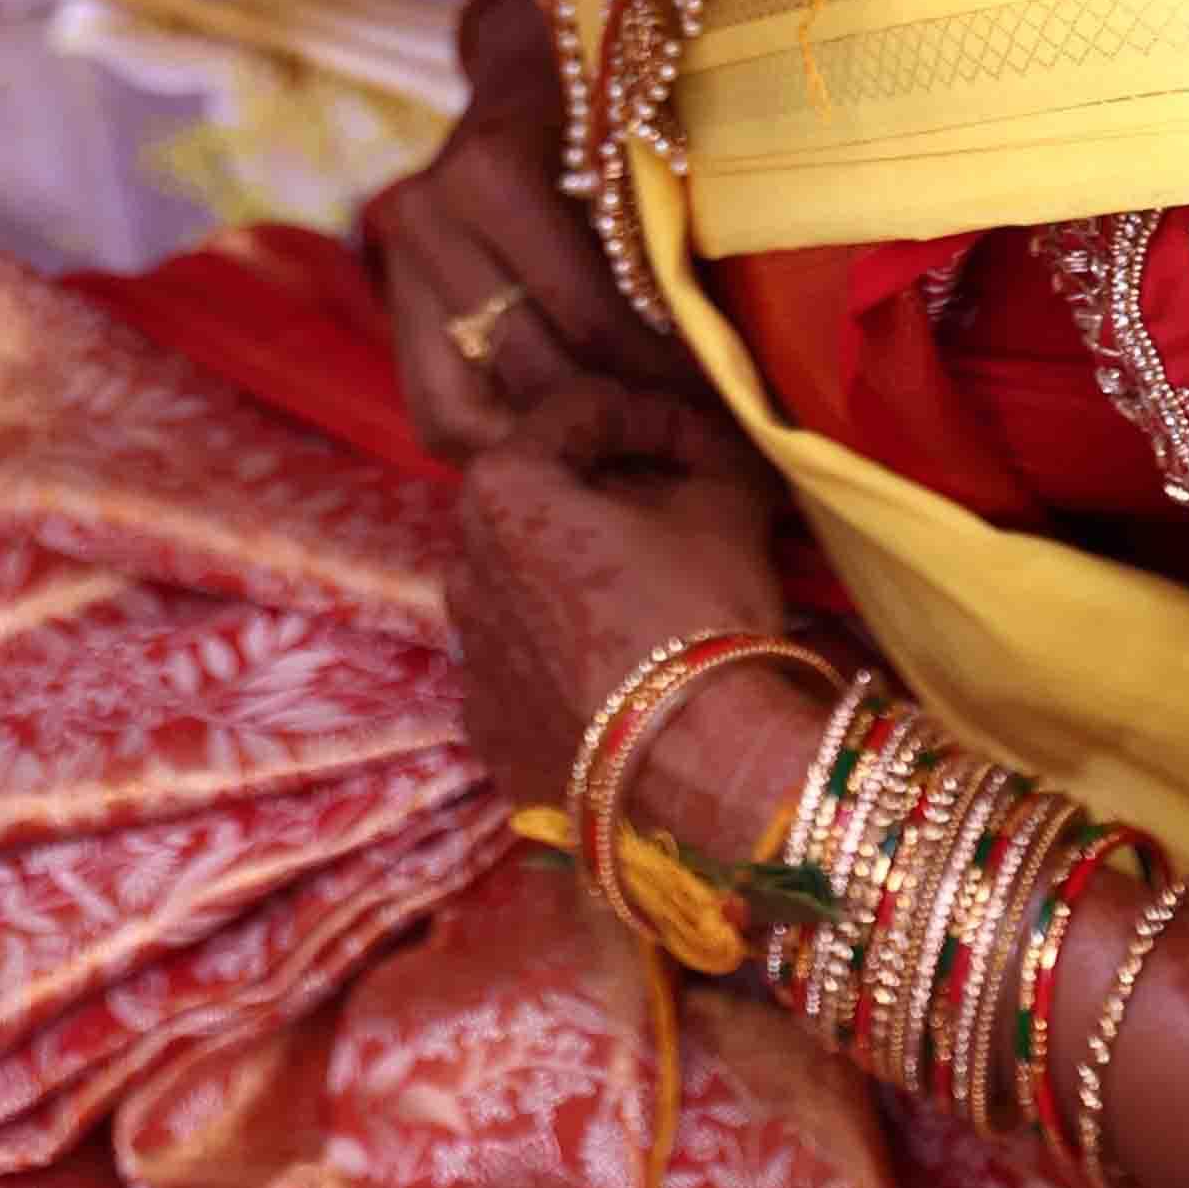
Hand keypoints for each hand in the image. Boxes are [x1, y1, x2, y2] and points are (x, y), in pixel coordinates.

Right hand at [365, 0, 702, 460]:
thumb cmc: (613, 102)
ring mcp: (401, 265)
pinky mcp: (397, 304)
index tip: (737, 420)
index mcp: (494, 174)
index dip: (670, 386)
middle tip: (701, 458)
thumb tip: (740, 363)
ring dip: (559, 450)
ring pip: (471, 416)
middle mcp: (431, 220)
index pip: (594, 322)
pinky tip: (575, 445)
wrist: (526, 64)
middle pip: (536, 376)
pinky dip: (507, 441)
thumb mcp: (648, 144)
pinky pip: (439, 411)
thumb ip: (673, 244)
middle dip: (624, 428)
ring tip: (641, 462)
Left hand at [447, 382, 792, 818]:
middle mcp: (461, 564)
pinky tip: (621, 675)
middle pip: (539, 501)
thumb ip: (713, 452)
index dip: (650, 416)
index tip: (701, 442)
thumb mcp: (727, 508)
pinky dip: (563, 661)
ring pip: (524, 587)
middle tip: (674, 512)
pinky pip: (524, 671)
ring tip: (648, 600)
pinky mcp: (486, 729)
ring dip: (576, 579)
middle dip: (604, 495)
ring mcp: (467, 655)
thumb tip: (718, 443)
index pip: (577, 414)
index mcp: (502, 488)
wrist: (699, 773)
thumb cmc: (700, 614)